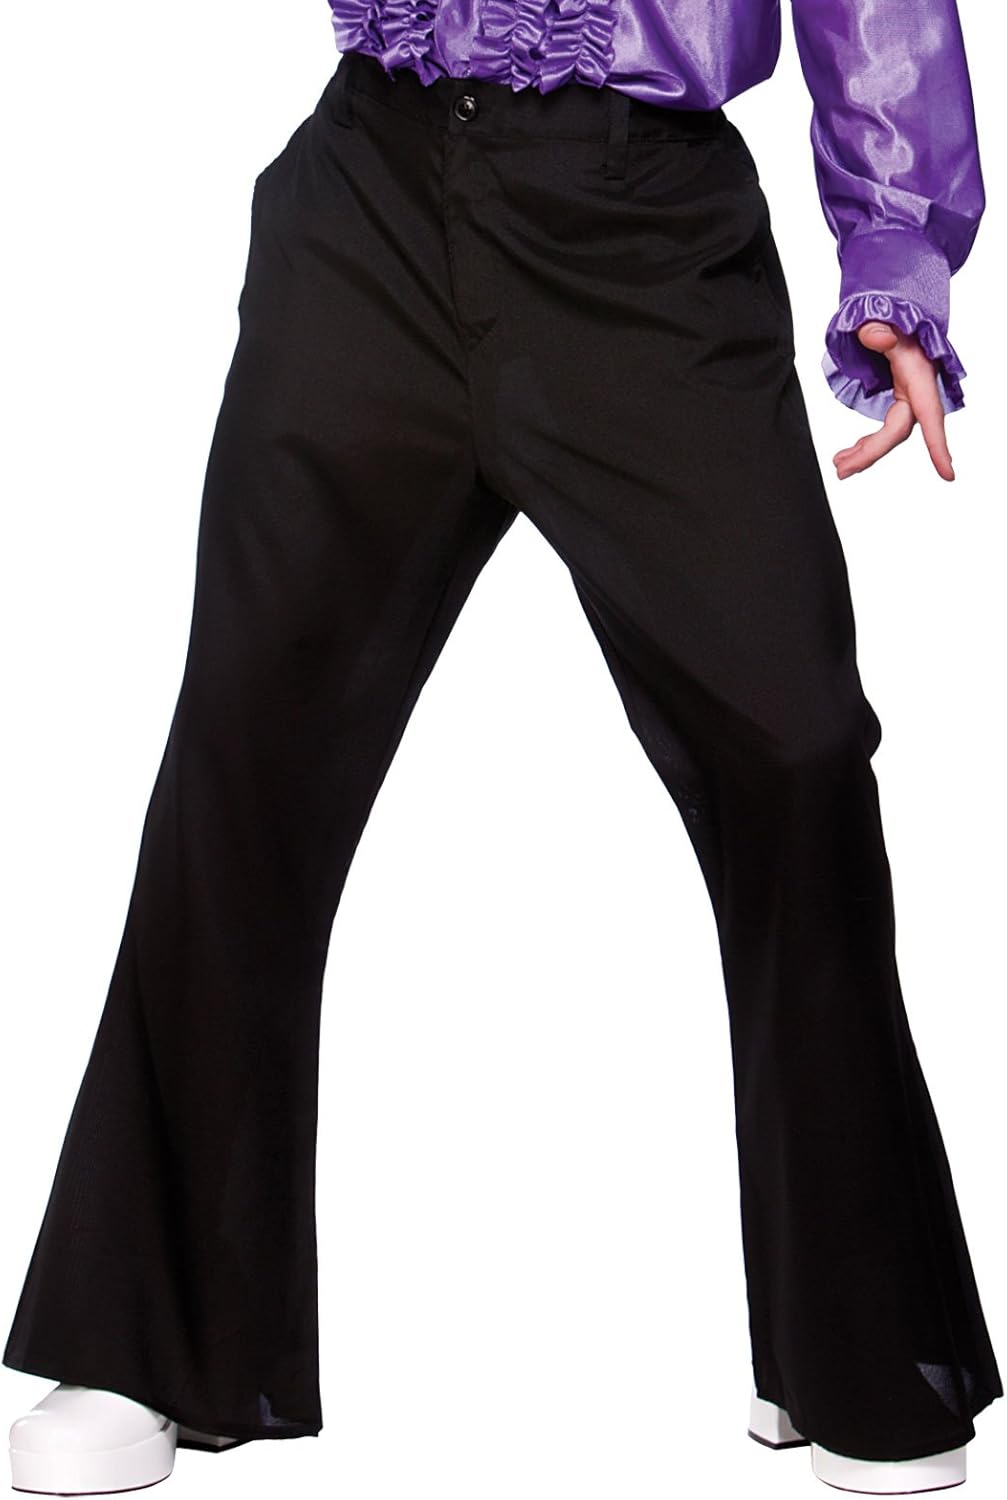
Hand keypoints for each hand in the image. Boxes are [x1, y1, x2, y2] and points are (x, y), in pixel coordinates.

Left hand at [832, 321, 954, 481]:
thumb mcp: (886, 320)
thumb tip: (874, 335)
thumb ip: (878, 329)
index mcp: (919, 375)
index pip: (930, 415)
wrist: (896, 313)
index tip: (947, 473)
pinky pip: (884, 428)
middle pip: (898, 431)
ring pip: (889, 434)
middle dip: (871, 454)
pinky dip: (868, 443)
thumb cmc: (895, 318)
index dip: (938, 446)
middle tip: (842, 469)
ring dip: (865, 452)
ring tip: (840, 464)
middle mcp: (916, 390)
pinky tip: (850, 452)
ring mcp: (908, 396)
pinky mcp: (897, 398)